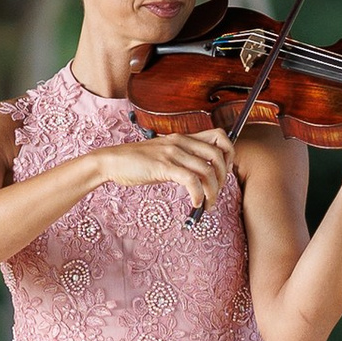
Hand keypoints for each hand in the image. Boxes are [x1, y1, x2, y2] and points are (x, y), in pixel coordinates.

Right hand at [92, 128, 236, 214]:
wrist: (112, 161)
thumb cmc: (137, 160)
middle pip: (219, 154)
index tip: (225, 172)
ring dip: (213, 191)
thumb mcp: (164, 153)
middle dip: (224, 177)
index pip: (219, 136)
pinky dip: (198, 195)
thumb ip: (182, 158)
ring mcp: (172, 153)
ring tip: (207, 204)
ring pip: (207, 170)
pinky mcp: (163, 166)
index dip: (229, 154)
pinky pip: (191, 181)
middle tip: (217, 192)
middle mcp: (181, 141)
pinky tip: (195, 203)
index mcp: (183, 137)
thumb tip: (202, 173)